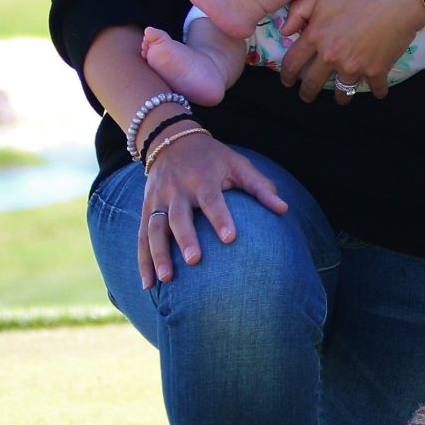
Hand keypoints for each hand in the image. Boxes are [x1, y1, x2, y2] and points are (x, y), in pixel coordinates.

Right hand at [139, 131, 285, 288]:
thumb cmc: (213, 158)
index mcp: (201, 178)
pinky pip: (141, 236)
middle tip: (195, 261)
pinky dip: (142, 260)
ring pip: (154, 229)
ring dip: (158, 254)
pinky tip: (148, 284)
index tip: (231, 238)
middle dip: (185, 238)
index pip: (211, 199)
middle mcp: (176, 189)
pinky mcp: (145, 209)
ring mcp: (157, 200)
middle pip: (178, 216)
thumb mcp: (238, 164)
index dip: (220, 218)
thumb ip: (260, 186)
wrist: (171, 140)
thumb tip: (283, 209)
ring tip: (167, 279)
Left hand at [275, 0, 420, 100]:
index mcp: (315, 36)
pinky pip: (373, 89)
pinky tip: (376, 90)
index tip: (287, 82)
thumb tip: (284, 31)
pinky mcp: (376, 70)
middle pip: (312, 83)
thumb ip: (298, 11)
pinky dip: (376, 91)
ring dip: (340, 97)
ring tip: (341, 97)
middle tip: (306, 96)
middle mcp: (331, 56)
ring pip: (341, 92)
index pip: (292, 63)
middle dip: (307, 93)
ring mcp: (354, 66)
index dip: (287, 75)